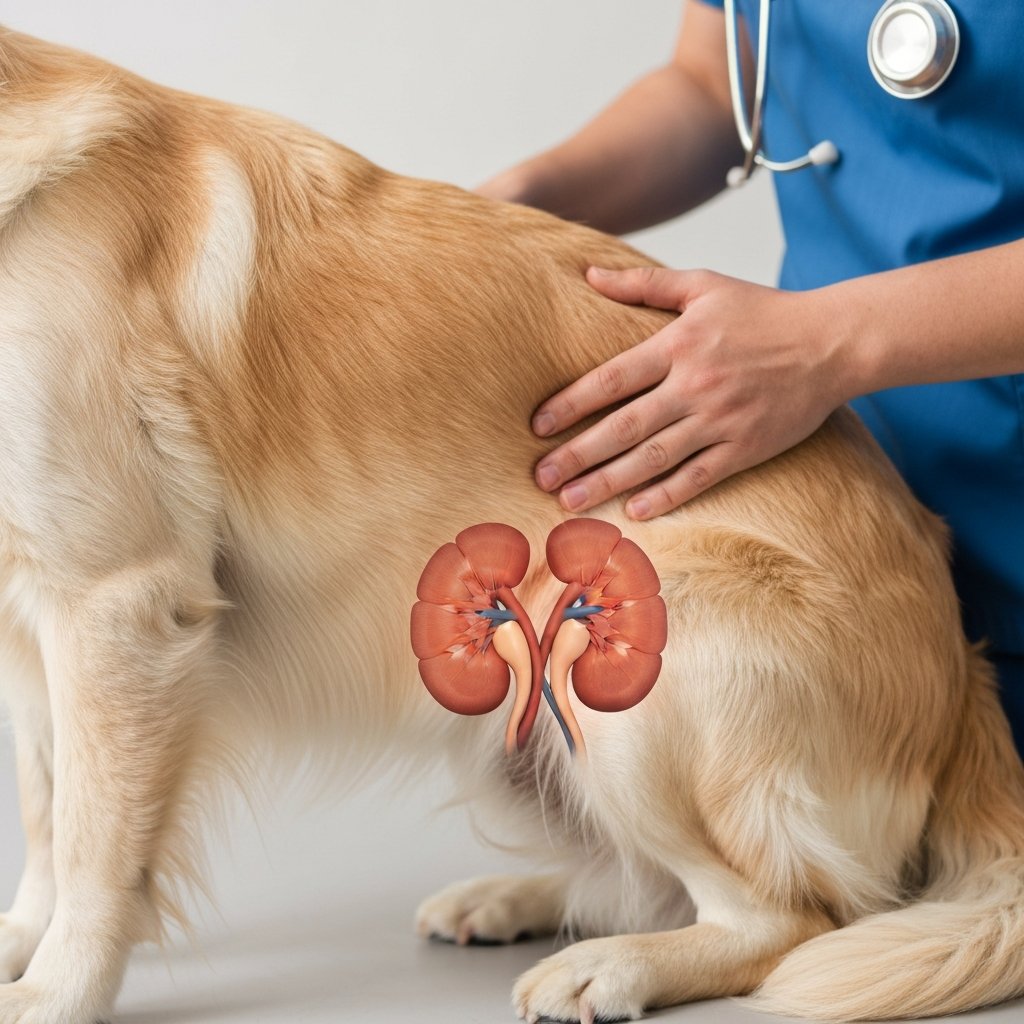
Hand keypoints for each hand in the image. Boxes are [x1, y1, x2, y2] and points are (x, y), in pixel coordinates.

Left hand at [531, 267, 854, 518]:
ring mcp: (721, 419)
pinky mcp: (746, 447)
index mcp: (680, 344)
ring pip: (655, 457)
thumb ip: (643, 284)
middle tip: (541, 476)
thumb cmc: (764, 311)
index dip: (571, 403)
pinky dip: (667, 495)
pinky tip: (634, 511)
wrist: (833, 342)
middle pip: (624, 425)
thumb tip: (589, 274)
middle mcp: (696, 385)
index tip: (538, 425)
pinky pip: (699, 476)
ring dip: (609, 481)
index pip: (612, 379)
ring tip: (570, 501)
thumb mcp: (704, 284)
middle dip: (578, 453)